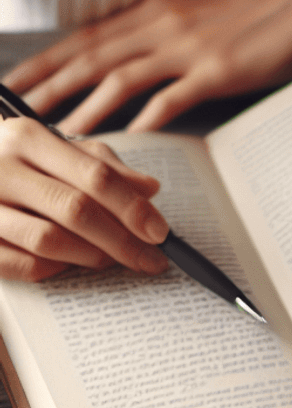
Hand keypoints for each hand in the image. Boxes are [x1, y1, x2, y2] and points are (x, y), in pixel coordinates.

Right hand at [0, 118, 170, 281]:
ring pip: (49, 240)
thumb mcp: (57, 150)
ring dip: (92, 256)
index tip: (160, 232)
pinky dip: (54, 268)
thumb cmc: (16, 161)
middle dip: (122, 240)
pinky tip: (70, 264)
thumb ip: (102, 166)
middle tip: (151, 259)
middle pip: (76, 210)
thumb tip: (150, 189)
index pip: (95, 176)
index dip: (133, 208)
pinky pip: (22, 264)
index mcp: (27, 138)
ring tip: (114, 260)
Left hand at [2, 0, 291, 133]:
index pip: (86, 36)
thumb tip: (142, 51)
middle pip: (89, 57)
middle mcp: (162, 24)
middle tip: (10, 108)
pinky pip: (170, 99)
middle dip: (45, 84)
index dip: (46, 60)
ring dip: (83, 107)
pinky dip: (144, 120)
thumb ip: (169, 28)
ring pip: (119, 79)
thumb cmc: (265, 10)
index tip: (14, 80)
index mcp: (157, 8)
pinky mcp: (216, 70)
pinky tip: (125, 140)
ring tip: (54, 132)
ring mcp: (187, 47)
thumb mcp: (204, 11)